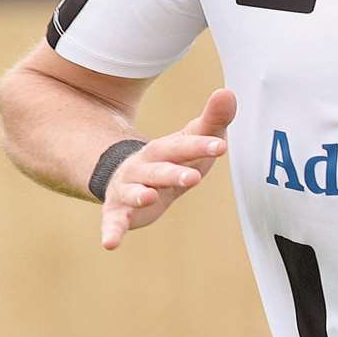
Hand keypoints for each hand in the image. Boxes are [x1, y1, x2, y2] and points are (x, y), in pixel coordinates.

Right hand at [100, 88, 236, 249]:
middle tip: (194, 178)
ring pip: (134, 191)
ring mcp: (129, 187)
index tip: (221, 146)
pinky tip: (109, 244)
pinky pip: (112, 221)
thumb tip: (228, 92)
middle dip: (175, 172)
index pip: (184, 145)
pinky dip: (111, 231)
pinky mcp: (119, 210)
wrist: (131, 174)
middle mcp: (144, 166)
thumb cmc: (174, 157)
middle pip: (160, 168)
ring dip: (140, 194)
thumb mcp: (194, 140)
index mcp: (165, 149)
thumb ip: (213, 120)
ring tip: (149, 197)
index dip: (201, 145)